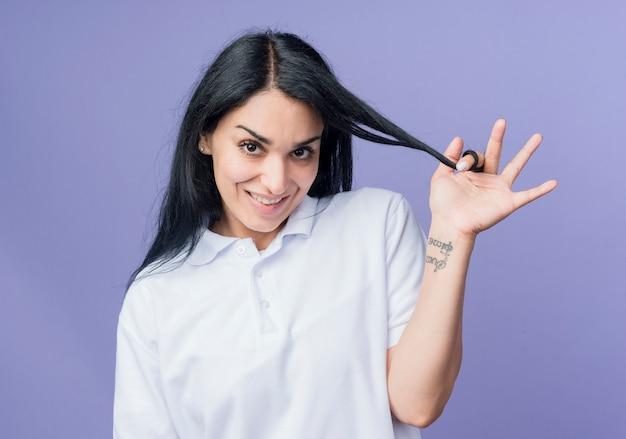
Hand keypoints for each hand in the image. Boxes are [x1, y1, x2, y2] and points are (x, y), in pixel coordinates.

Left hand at [428, 119, 557, 237]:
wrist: (451, 224)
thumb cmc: (444, 204)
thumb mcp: (441, 177)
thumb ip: (449, 157)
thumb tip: (459, 137)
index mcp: (472, 174)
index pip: (475, 156)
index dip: (468, 158)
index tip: (461, 167)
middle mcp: (487, 179)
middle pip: (495, 153)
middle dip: (497, 137)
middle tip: (501, 121)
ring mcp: (499, 190)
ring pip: (516, 166)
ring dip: (527, 151)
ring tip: (538, 136)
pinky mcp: (508, 202)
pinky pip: (528, 195)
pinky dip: (541, 190)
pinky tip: (554, 183)